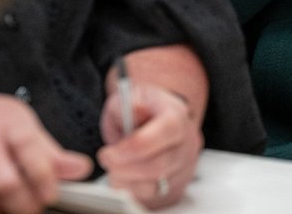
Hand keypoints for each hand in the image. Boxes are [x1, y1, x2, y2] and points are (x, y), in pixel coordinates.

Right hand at [0, 62, 92, 213]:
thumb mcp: (15, 119)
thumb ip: (47, 149)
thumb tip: (79, 169)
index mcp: (6, 121)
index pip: (33, 154)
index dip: (46, 181)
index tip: (50, 194)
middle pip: (6, 186)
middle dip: (24, 207)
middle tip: (30, 207)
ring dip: (0, 212)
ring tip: (6, 205)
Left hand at [97, 82, 201, 209]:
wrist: (150, 121)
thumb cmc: (138, 110)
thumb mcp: (128, 97)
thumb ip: (129, 104)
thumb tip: (135, 110)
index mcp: (176, 114)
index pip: (167, 130)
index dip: (137, 145)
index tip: (111, 151)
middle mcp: (186, 141)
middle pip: (160, 164)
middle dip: (126, 166)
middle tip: (106, 158)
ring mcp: (183, 165)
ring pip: (156, 184)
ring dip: (126, 180)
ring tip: (111, 167)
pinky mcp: (175, 183)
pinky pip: (153, 195)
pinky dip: (131, 189)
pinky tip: (120, 176)